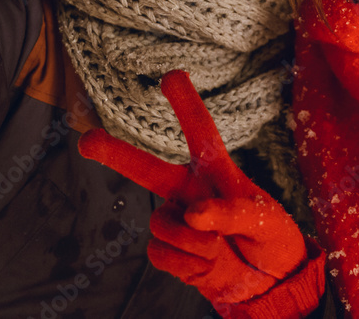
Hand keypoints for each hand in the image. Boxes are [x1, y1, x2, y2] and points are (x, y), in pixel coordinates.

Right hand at [78, 71, 318, 308]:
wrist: (270, 282)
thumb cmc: (272, 241)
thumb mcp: (265, 221)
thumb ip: (232, 212)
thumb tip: (192, 212)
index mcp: (216, 173)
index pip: (201, 134)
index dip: (186, 105)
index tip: (172, 76)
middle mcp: (189, 192)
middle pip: (147, 170)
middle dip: (114, 154)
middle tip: (86, 140)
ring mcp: (176, 221)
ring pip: (162, 225)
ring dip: (194, 242)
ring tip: (220, 248)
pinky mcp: (170, 252)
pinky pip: (161, 254)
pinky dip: (187, 264)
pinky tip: (207, 265)